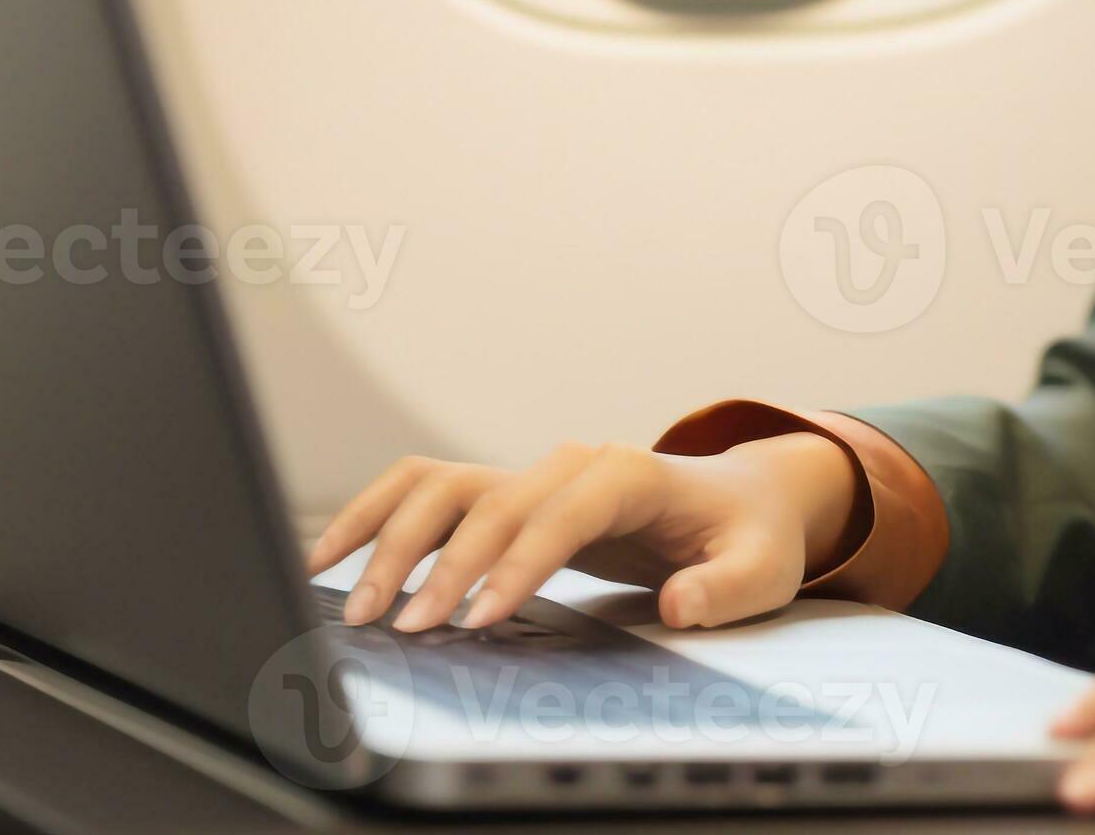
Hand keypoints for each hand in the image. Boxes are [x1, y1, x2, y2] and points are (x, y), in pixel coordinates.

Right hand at [304, 435, 858, 633]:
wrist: (742, 501)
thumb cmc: (748, 537)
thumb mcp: (762, 569)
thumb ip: (723, 589)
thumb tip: (678, 603)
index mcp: (631, 474)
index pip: (559, 514)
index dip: (515, 564)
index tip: (478, 618)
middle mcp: (571, 464)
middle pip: (487, 502)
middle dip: (441, 566)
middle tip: (406, 629)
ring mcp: (533, 474)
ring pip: (440, 488)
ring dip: (391, 538)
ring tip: (352, 601)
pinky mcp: (507, 496)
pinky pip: (427, 495)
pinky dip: (376, 518)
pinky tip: (332, 558)